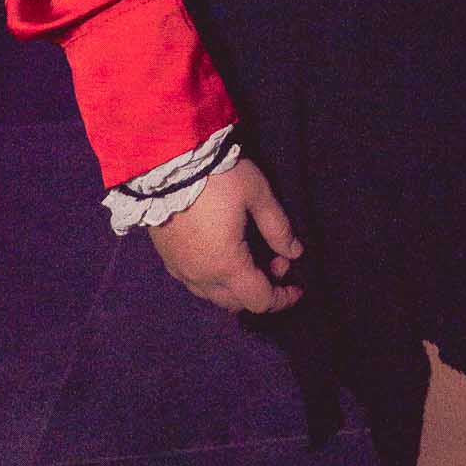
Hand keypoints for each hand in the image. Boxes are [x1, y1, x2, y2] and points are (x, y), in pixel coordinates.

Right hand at [150, 156, 303, 313]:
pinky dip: (214, 279)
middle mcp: (201, 276)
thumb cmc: (217, 178)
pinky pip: (194, 282)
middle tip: (277, 260)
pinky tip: (222, 255)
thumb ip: (278, 228)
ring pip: (213, 295)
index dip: (282, 299)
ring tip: (250, 256)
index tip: (298, 288)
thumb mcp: (257, 195)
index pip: (260, 300)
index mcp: (227, 265)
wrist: (167, 163)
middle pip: (236, 302)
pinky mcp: (167, 259)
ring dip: (237, 286)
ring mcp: (180, 270)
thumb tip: (295, 252)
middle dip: (262, 288)